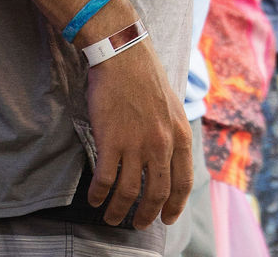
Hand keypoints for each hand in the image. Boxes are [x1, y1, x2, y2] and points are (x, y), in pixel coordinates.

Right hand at [84, 38, 193, 228]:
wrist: (123, 54)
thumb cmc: (146, 76)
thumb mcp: (172, 106)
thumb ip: (173, 133)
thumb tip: (171, 158)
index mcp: (179, 135)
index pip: (183, 182)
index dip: (175, 205)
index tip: (167, 218)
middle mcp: (161, 143)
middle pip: (157, 193)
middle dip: (147, 215)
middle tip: (138, 224)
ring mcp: (136, 143)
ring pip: (129, 192)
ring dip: (119, 210)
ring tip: (111, 217)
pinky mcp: (111, 140)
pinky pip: (105, 179)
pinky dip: (99, 194)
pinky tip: (94, 198)